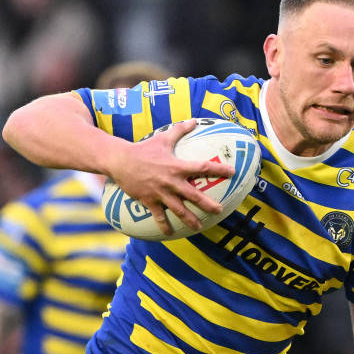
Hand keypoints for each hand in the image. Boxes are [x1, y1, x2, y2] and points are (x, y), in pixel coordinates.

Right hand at [107, 120, 232, 236]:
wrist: (121, 160)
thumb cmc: (143, 148)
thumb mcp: (163, 138)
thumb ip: (180, 130)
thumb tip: (193, 120)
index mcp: (177, 167)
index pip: (202, 167)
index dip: (219, 169)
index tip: (232, 172)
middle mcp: (171, 182)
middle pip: (194, 195)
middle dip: (208, 204)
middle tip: (219, 210)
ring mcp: (161, 193)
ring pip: (179, 210)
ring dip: (190, 220)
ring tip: (199, 227)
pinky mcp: (150, 201)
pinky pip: (159, 216)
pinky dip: (164, 226)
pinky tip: (170, 234)